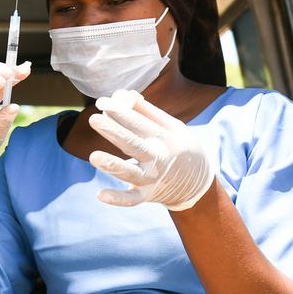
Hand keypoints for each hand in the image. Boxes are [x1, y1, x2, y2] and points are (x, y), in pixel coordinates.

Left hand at [88, 90, 215, 210]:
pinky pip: (132, 199)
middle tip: (94, 119)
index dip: (120, 112)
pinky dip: (119, 199)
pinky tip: (101, 196)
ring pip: (130, 172)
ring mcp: (151, 178)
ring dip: (113, 165)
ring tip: (93, 157)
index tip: (101, 102)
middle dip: (114, 131)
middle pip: (133, 144)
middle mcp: (157, 158)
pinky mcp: (147, 195)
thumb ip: (147, 112)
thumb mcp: (173, 127)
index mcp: (163, 138)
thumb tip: (124, 94)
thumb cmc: (180, 148)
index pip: (139, 123)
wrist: (199, 183)